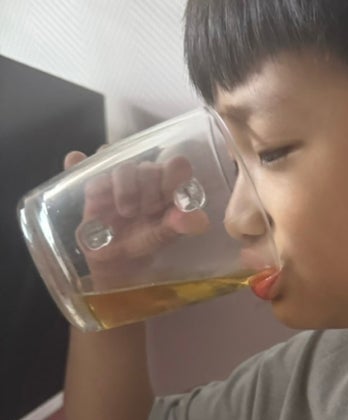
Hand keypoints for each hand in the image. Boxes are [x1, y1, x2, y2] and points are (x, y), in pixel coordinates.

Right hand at [64, 150, 209, 283]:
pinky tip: (75, 159)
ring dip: (125, 189)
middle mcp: (145, 177)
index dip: (173, 177)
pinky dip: (78, 162)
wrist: (115, 260)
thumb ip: (182, 226)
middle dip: (148, 190)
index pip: (177, 165)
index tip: (169, 197)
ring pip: (122, 167)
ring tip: (126, 212)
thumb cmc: (145, 242)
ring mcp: (118, 178)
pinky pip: (84, 165)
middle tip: (146, 212)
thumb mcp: (165, 237)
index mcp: (168, 186)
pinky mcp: (93, 185)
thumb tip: (200, 220)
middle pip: (148, 168)